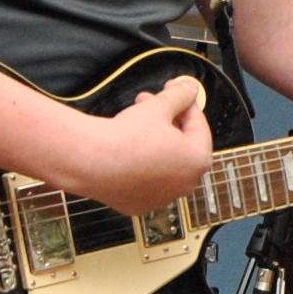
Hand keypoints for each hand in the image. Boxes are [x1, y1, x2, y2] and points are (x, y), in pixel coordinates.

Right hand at [69, 76, 212, 211]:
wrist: (92, 161)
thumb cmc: (127, 138)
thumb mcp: (158, 107)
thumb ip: (179, 96)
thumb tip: (189, 89)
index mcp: (197, 160)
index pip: (199, 126)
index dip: (186, 104)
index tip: (178, 92)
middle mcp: (184, 184)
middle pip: (182, 145)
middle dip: (168, 120)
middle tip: (154, 103)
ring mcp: (162, 197)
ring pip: (165, 162)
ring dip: (156, 141)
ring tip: (135, 120)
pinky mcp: (140, 204)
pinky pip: (146, 178)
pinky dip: (142, 162)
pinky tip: (128, 148)